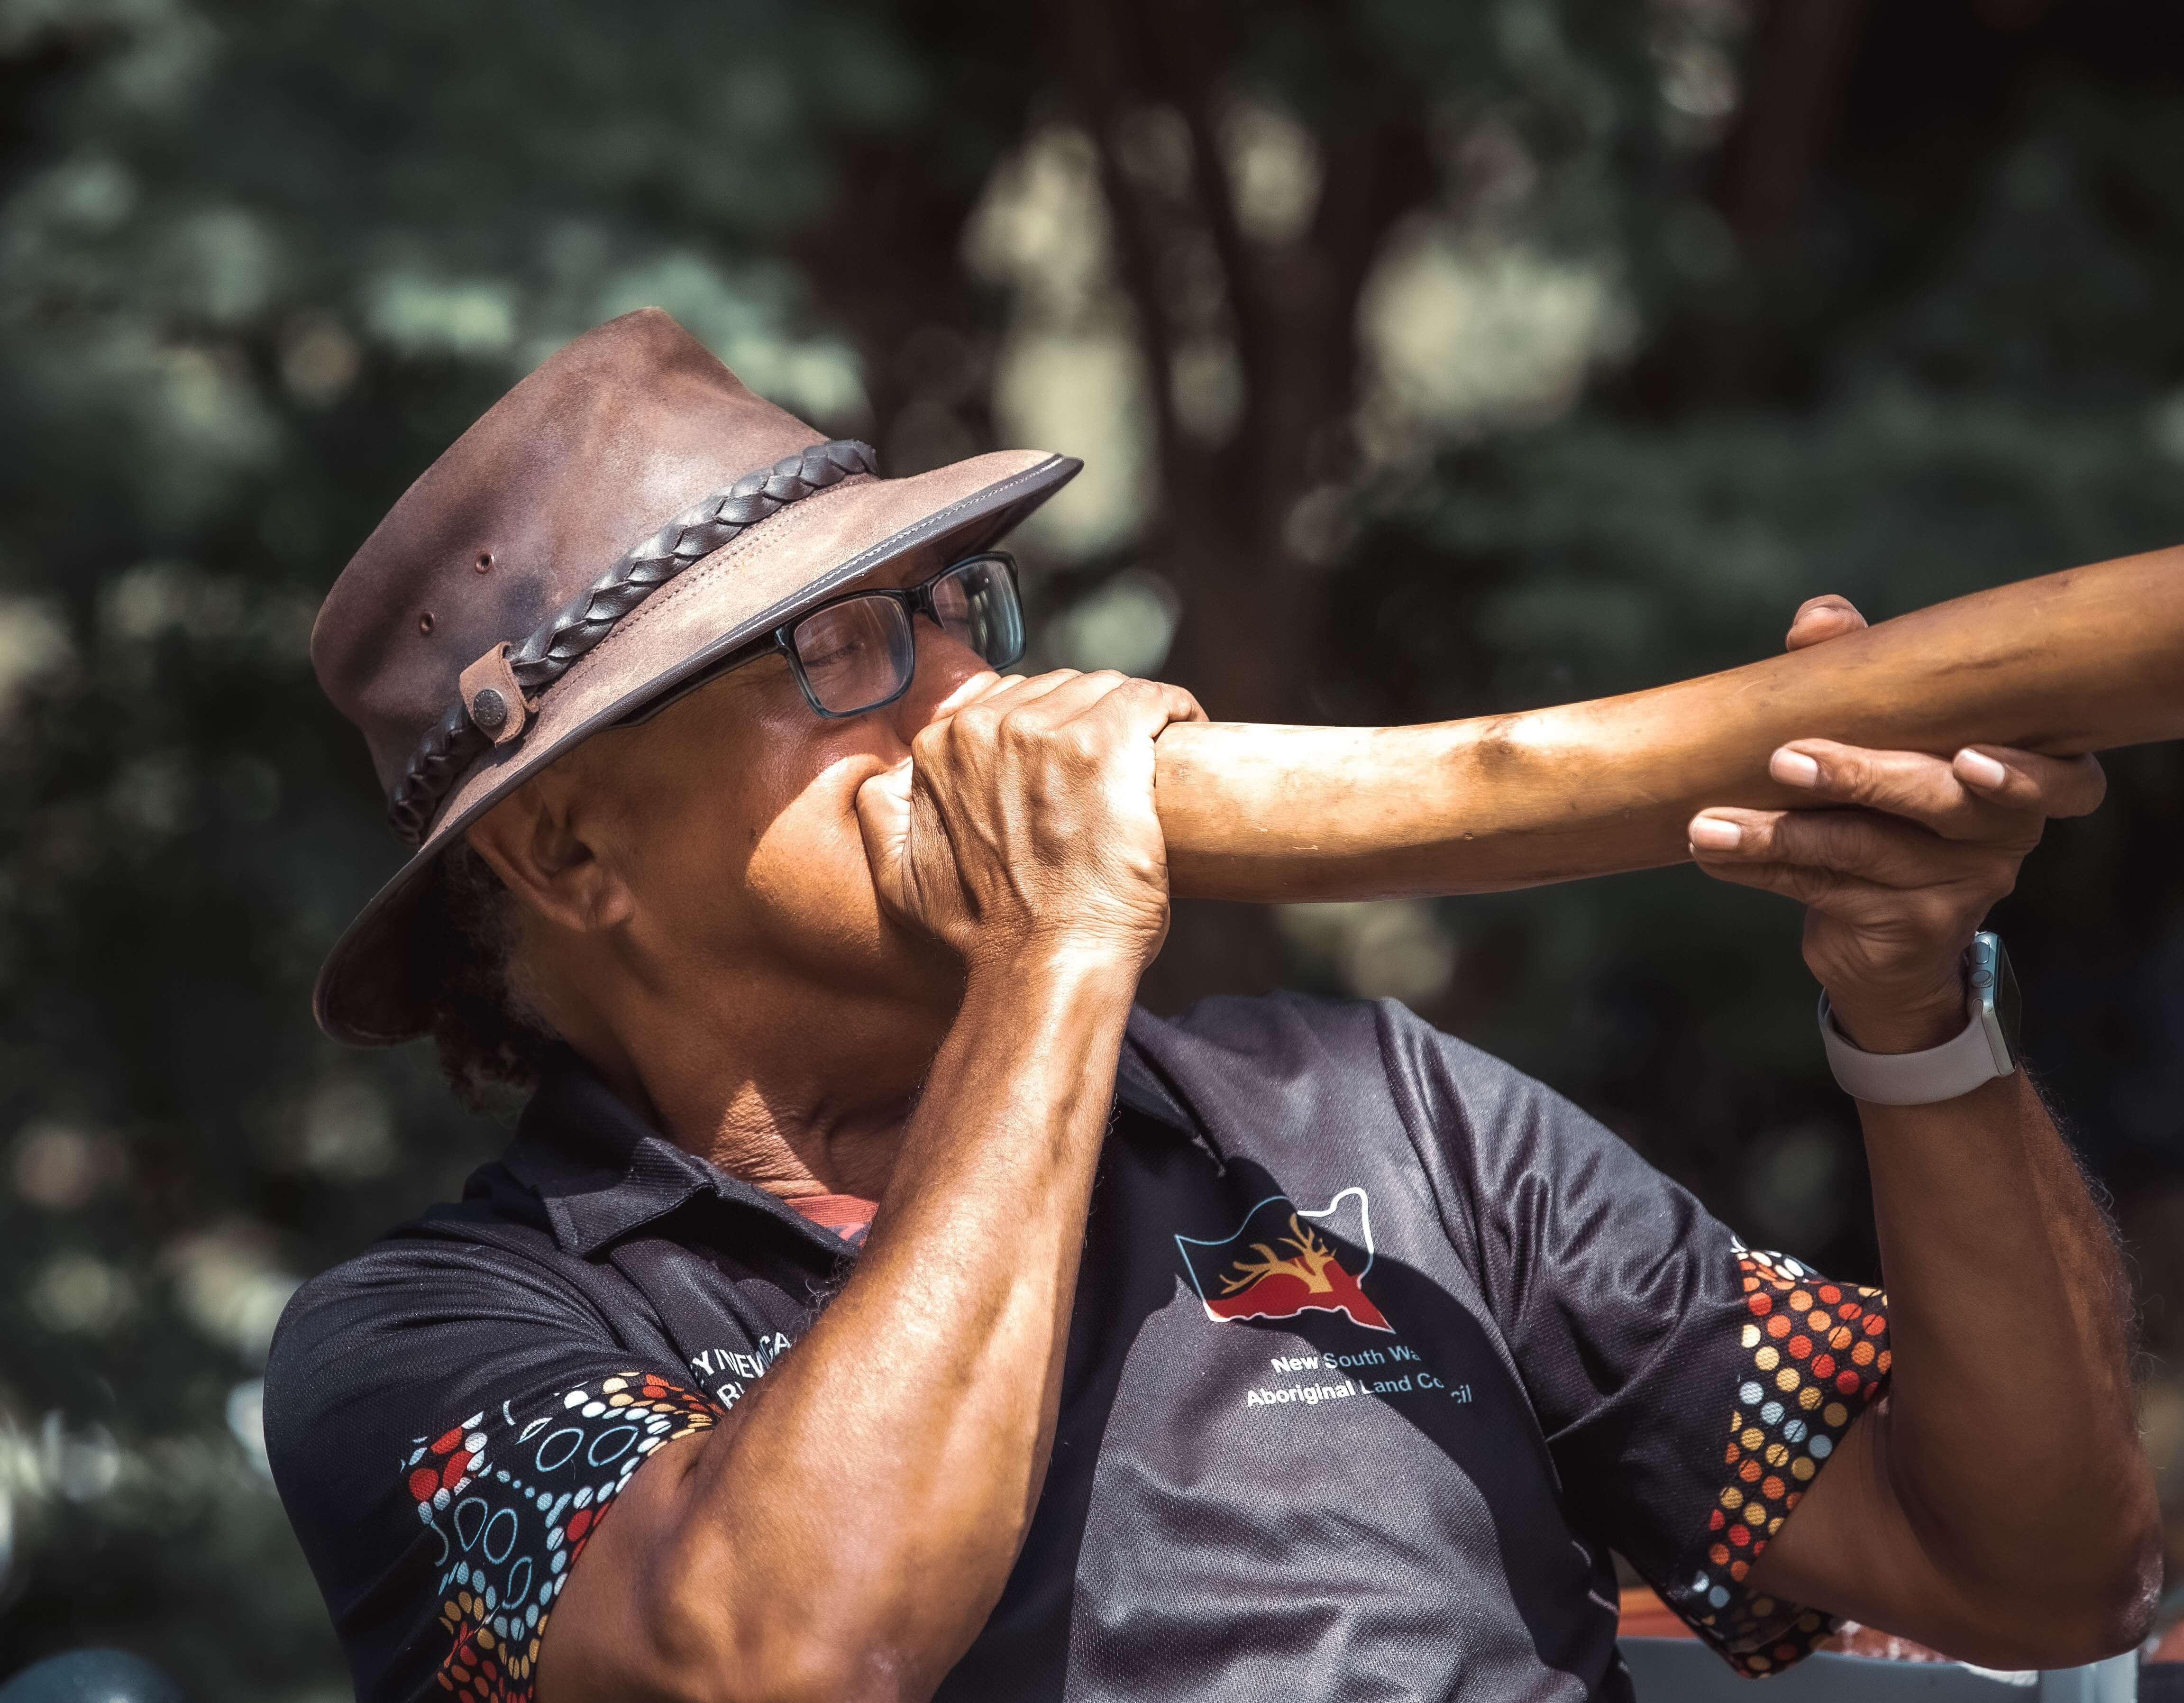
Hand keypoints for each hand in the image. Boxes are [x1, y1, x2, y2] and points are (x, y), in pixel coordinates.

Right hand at [856, 669, 1204, 977]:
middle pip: (1060, 688)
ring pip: (1106, 690)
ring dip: (1133, 712)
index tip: (1075, 750)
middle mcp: (991, 729)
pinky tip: (1184, 725)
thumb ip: (881, 815)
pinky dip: (1171, 708)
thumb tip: (888, 778)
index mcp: (944, 747)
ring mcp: (1050, 735)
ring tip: (1157, 746)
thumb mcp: (900, 876)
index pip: (1012, 699)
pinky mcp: (1107, 749)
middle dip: (1091, 715)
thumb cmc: (984, 933)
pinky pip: (1148, 700)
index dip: (1050, 721)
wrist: (1041, 966)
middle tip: (1122, 756)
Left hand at [1686, 595, 2105, 1051]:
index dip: (2028, 775)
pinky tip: (1712, 854)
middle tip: (1784, 759)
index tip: (1968, 760)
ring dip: (1778, 834)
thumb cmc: (1885, 801)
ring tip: (1708, 826)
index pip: (2066, 781)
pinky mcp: (1911, 930)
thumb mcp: (1882, 732)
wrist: (1879, 934)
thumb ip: (1863, 669)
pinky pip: (1828, 890)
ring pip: (1866, 850)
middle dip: (1860, 776)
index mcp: (2023, 779)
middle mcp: (2006, 835)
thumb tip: (1819, 620)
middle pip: (1941, 802)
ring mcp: (1964, 887)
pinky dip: (1763, 868)